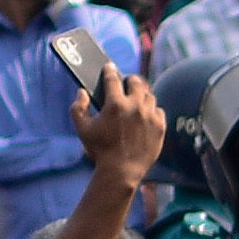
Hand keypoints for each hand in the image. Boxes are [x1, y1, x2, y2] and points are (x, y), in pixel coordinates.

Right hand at [73, 65, 165, 201]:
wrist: (122, 171)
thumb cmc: (100, 150)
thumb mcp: (82, 129)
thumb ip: (78, 108)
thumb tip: (82, 92)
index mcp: (115, 104)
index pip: (113, 78)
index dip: (110, 70)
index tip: (109, 66)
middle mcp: (135, 106)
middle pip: (136, 82)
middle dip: (130, 80)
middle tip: (126, 83)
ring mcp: (150, 116)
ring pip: (149, 95)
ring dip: (141, 95)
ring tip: (136, 98)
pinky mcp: (160, 126)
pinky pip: (159, 110)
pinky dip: (152, 110)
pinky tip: (146, 113)